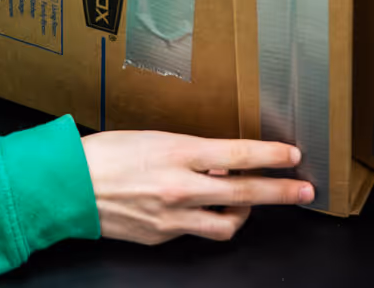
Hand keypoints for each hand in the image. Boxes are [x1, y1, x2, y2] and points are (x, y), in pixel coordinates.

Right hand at [81, 132, 311, 244]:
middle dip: (282, 193)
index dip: (273, 157)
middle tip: (305, 190)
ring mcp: (173, 217)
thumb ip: (192, 151)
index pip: (240, 155)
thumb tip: (222, 163)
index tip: (294, 156)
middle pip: (246, 194)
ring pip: (227, 225)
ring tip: (247, 206)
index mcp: (179, 153)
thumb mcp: (154, 137)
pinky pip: (195, 231)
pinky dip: (204, 219)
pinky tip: (198, 207)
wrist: (68, 186)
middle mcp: (181, 187)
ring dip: (244, 215)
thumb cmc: (106, 154)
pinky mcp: (162, 237)